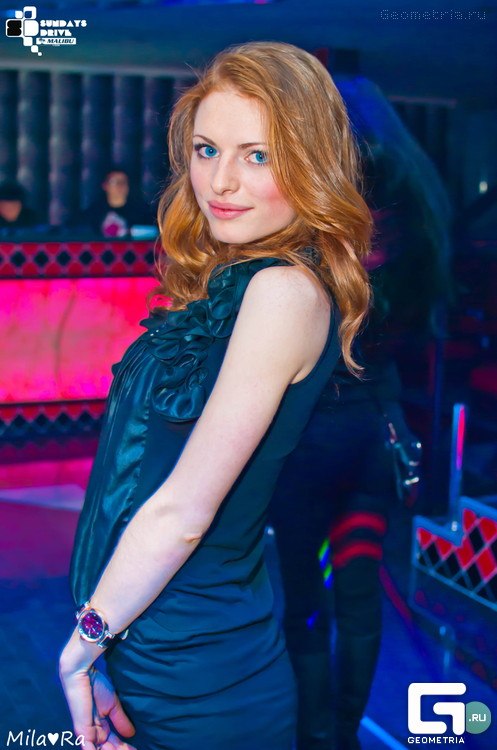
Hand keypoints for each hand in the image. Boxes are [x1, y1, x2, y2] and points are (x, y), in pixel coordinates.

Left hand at [59, 631, 135, 748]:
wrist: (82, 675)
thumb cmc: (96, 687)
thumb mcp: (113, 706)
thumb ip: (120, 721)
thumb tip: (131, 734)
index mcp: (100, 729)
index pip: (114, 743)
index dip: (125, 748)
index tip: (137, 749)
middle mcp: (93, 735)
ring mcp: (87, 735)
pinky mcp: (82, 732)